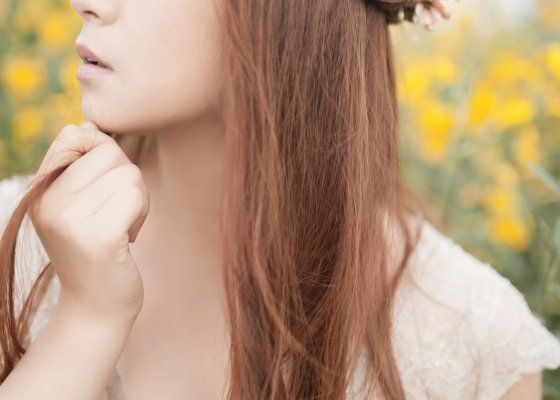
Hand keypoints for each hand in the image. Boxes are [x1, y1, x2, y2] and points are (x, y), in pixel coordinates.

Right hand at [29, 121, 148, 324]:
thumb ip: (80, 168)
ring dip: (137, 199)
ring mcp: (72, 221)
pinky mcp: (99, 238)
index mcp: (41, 191)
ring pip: (129, 174)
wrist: (95, 308)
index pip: (75, 135)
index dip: (101, 149)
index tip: (106, 181)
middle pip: (109, 152)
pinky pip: (136, 196)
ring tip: (121, 226)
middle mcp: (49, 203)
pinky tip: (128, 238)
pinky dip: (141, 213)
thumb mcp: (76, 208)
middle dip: (126, 178)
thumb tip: (90, 125)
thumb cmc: (95, 251)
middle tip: (117, 211)